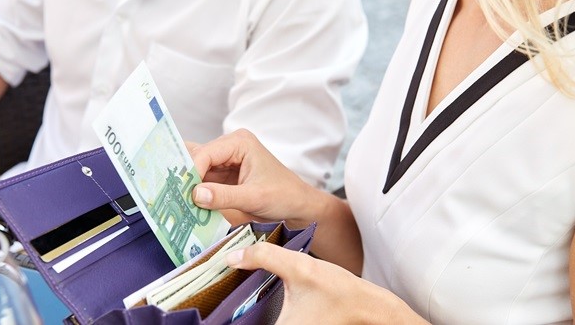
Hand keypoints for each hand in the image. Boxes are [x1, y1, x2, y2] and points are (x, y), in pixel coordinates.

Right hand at [188, 129, 326, 226]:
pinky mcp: (223, 174)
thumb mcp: (254, 198)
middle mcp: (230, 146)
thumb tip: (195, 195)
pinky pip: (203, 180)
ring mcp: (225, 160)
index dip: (191, 173)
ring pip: (197, 170)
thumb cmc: (283, 196)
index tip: (182, 194)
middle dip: (186, 178)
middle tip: (172, 197)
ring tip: (175, 202)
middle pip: (197, 159)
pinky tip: (185, 203)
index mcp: (239, 142)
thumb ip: (224, 196)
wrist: (298, 206)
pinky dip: (195, 192)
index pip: (205, 153)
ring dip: (188, 186)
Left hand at [224, 242, 425, 324]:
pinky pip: (266, 323)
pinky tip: (250, 298)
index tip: (205, 307)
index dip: (218, 322)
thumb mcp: (301, 267)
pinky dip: (255, 315)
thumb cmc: (340, 293)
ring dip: (242, 315)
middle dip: (228, 315)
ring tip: (228, 294)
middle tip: (213, 293)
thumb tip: (233, 255)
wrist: (369, 308)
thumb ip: (265, 257)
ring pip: (254, 323)